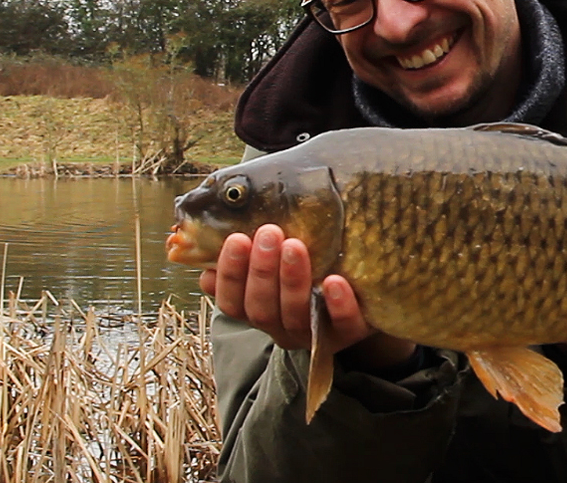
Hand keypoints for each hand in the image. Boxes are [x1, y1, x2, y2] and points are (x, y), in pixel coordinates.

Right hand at [200, 224, 415, 367]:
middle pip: (261, 310)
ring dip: (293, 280)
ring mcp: (315, 333)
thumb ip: (246, 256)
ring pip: (296, 315)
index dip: (230, 275)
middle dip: (262, 271)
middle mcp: (281, 327)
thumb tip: (203, 261)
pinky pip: (343, 324)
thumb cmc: (309, 263)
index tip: (237, 238)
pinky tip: (335, 280)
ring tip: (295, 245)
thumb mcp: (275, 258)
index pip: (232, 302)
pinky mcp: (350, 333)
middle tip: (270, 233)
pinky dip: (337, 304)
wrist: (363, 291)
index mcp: (258, 310)